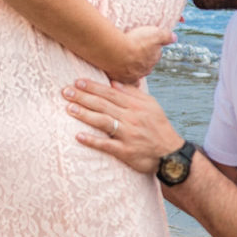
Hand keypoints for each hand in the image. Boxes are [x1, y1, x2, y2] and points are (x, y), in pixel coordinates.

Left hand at [65, 78, 182, 175]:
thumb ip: (132, 94)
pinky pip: (107, 145)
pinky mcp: (126, 151)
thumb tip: (113, 83)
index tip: (77, 82)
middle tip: (65, 92)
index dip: (93, 87)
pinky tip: (79, 136)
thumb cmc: (159, 128)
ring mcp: (128, 135)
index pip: (111, 93)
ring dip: (85, 114)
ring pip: (103, 122)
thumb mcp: (151, 106)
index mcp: (136, 106)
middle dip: (83, 97)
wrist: (171, 154)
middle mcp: (131, 118)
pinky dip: (93, 141)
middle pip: (104, 105)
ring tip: (69, 108)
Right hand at [105, 24, 174, 84]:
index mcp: (152, 60)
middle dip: (141, 61)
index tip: (145, 45)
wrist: (115, 51)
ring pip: (133, 74)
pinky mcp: (117, 78)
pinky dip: (119, 76)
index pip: (155, 56)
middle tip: (134, 53)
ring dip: (130, 70)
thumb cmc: (135, 42)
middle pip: (144, 66)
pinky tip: (116, 74)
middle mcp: (143, 71)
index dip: (151, 50)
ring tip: (124, 64)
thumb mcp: (155, 34)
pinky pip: (120, 80)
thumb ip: (166, 36)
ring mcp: (130, 76)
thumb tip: (175, 38)